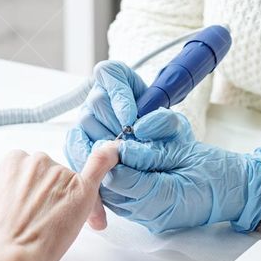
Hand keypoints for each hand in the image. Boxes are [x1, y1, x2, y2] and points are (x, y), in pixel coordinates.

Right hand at [65, 65, 183, 228]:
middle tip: (128, 148)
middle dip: (112, 126)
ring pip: (81, 129)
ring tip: (121, 168)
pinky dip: (88, 172)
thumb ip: (162, 124)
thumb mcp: (178, 132)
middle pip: (94, 103)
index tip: (131, 118)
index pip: (110, 73)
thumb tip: (133, 135)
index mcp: (128, 90)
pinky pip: (75, 154)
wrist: (185, 183)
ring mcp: (92, 129)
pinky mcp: (84, 154)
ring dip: (100, 150)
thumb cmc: (180, 150)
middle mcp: (106, 107)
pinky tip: (102, 187)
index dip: (117, 92)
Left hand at [107, 115, 260, 234]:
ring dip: (114, 177)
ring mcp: (152, 219)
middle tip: (116, 144)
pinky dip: (123, 184)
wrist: (237, 191)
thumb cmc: (217, 169)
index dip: (113, 158)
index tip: (116, 139)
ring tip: (123, 154)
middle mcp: (153, 215)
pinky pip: (126, 202)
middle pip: (112, 193)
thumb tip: (124, 147)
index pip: (122, 180)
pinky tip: (131, 169)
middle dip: (109, 168)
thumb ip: (153, 149)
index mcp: (164, 198)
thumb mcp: (186, 150)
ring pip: (115, 199)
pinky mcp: (152, 217)